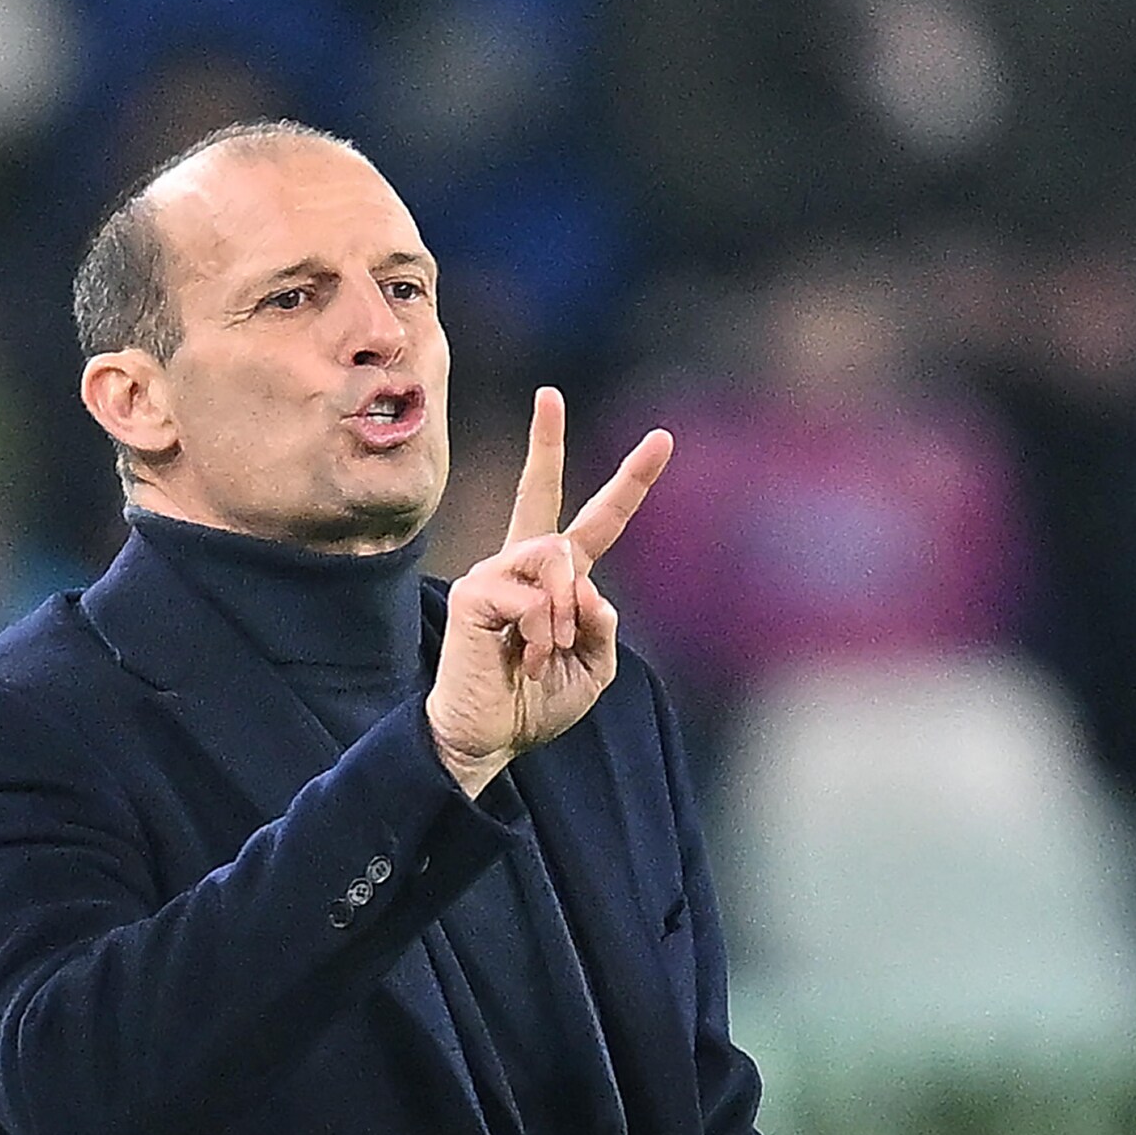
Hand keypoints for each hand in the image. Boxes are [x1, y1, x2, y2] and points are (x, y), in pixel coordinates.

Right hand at [426, 387, 671, 795]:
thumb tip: (588, 587)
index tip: (660, 439)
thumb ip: (603, 626)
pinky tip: (527, 659)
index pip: (597, 524)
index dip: (630, 483)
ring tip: (548, 653)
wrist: (487, 739)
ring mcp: (495, 575)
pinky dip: (543, 633)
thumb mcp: (593, 669)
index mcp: (559, 583)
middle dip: (544, 443)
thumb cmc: (534, 706)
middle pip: (539, 495)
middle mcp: (523, 568)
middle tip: (548, 395)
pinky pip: (532, 595)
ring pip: (555, 557)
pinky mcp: (474, 593)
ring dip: (565, 612)